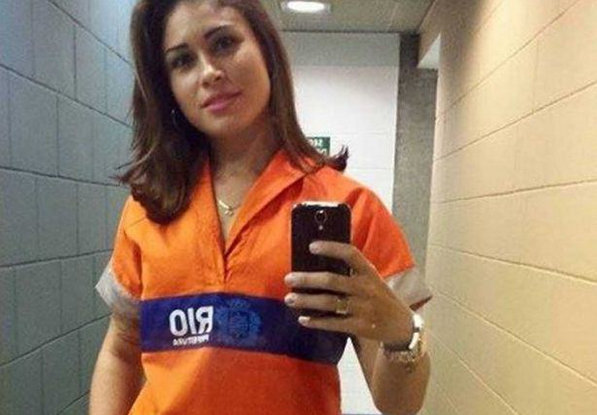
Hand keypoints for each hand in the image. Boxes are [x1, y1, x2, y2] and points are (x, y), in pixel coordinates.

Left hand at [284, 240, 414, 344]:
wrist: (401, 325)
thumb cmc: (380, 297)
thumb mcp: (372, 280)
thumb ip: (352, 272)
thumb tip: (319, 262)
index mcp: (369, 272)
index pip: (351, 254)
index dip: (331, 248)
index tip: (311, 246)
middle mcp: (366, 288)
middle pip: (332, 281)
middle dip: (308, 279)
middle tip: (289, 278)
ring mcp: (363, 308)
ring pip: (329, 303)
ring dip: (307, 301)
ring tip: (290, 299)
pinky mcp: (359, 327)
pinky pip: (333, 324)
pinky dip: (316, 321)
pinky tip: (303, 319)